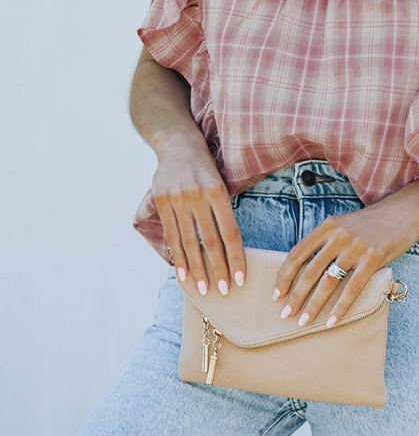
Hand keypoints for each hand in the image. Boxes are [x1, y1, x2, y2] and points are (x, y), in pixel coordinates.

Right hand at [152, 129, 245, 296]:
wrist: (177, 144)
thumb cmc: (205, 168)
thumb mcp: (221, 182)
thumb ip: (223, 210)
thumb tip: (232, 247)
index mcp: (218, 191)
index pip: (230, 232)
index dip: (236, 257)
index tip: (240, 279)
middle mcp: (198, 196)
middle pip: (210, 241)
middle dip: (218, 269)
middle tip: (223, 291)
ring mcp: (178, 199)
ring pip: (189, 242)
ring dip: (197, 269)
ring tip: (204, 288)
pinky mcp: (162, 202)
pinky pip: (171, 235)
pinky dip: (178, 256)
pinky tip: (183, 274)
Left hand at [272, 189, 418, 326]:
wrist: (405, 210)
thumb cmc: (373, 222)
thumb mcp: (345, 224)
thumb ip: (327, 241)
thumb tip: (307, 268)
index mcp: (327, 226)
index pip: (298, 253)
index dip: (285, 275)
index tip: (277, 293)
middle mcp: (338, 235)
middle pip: (310, 271)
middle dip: (295, 296)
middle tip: (285, 314)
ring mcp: (356, 247)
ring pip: (328, 282)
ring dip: (314, 305)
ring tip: (304, 322)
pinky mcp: (373, 258)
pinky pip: (352, 288)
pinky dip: (340, 307)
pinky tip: (332, 320)